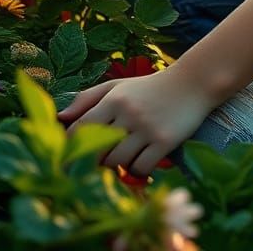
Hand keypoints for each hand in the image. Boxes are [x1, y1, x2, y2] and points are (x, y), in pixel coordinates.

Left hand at [57, 67, 217, 177]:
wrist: (193, 83)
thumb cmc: (149, 87)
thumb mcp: (118, 86)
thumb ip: (87, 98)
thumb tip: (60, 116)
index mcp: (114, 98)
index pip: (82, 128)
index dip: (73, 146)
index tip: (72, 156)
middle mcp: (129, 113)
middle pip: (98, 150)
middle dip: (96, 159)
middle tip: (101, 160)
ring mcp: (147, 128)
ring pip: (118, 162)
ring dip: (117, 166)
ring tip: (124, 157)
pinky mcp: (165, 142)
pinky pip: (141, 168)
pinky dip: (138, 170)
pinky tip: (142, 161)